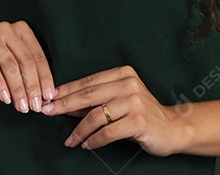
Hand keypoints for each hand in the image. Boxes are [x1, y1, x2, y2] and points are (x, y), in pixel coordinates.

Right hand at [0, 20, 57, 113]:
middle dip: (32, 86)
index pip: (37, 56)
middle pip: (25, 61)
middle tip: (35, 106)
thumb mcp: (11, 64)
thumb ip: (25, 75)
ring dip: (17, 89)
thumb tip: (42, 97)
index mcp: (21, 30)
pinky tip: (5, 98)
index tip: (48, 96)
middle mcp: (7, 29)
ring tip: (21, 106)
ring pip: (9, 65)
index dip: (44, 77)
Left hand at [41, 65, 189, 155]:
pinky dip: (93, 140)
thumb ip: (95, 101)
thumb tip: (63, 104)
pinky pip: (107, 132)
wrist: (172, 128)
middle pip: (88, 95)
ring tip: (70, 140)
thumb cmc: (141, 115)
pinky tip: (86, 145)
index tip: (48, 98)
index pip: (88, 81)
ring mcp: (134, 102)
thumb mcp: (119, 102)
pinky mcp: (138, 121)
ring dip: (79, 131)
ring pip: (96, 116)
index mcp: (122, 74)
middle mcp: (128, 84)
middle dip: (64, 105)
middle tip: (46, 112)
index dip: (66, 90)